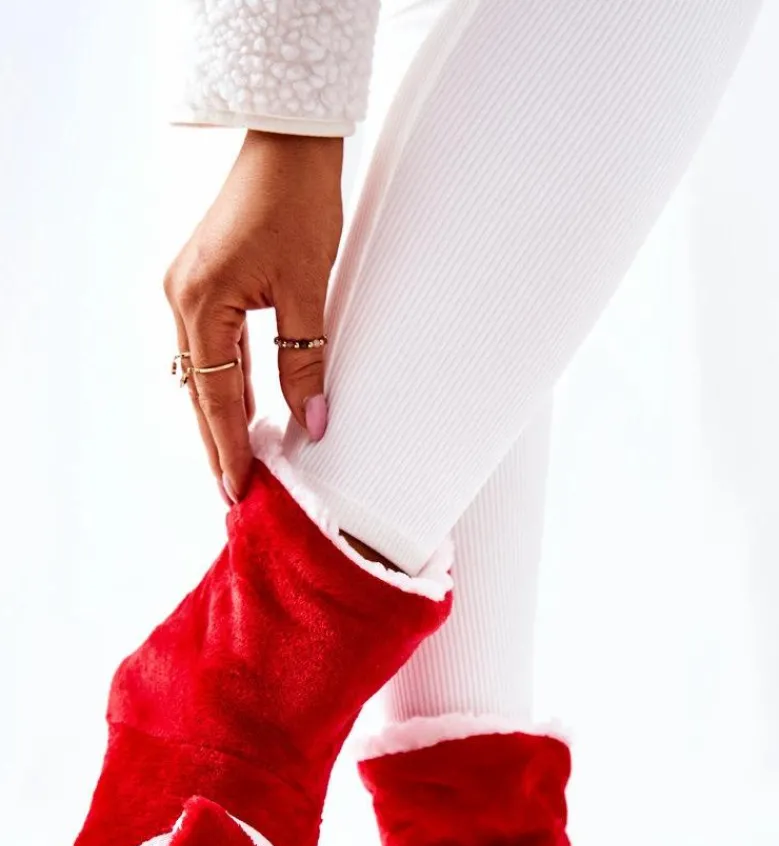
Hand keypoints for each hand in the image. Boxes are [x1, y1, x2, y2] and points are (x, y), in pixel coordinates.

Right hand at [164, 131, 343, 499]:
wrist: (289, 140)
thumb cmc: (297, 199)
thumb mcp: (308, 288)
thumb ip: (306, 359)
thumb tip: (314, 420)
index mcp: (201, 302)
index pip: (215, 396)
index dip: (229, 447)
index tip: (238, 490)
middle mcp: (183, 298)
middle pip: (200, 390)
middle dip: (218, 443)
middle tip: (234, 491)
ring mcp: (188, 288)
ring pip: (204, 371)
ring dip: (223, 415)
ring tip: (240, 462)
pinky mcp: (204, 280)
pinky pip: (212, 347)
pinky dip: (228, 382)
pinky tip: (243, 408)